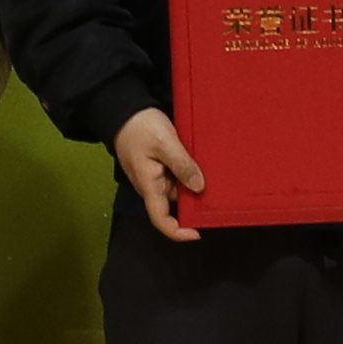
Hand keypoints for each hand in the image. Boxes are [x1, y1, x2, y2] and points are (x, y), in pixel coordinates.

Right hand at [113, 106, 208, 243]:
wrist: (124, 111)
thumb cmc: (140, 127)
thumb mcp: (165, 143)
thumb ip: (182, 165)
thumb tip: (199, 187)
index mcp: (149, 186)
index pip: (161, 220)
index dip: (179, 232)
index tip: (198, 232)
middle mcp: (152, 186)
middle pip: (175, 206)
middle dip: (194, 204)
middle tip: (218, 195)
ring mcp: (156, 177)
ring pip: (179, 190)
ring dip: (194, 186)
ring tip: (214, 177)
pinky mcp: (160, 167)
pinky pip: (178, 177)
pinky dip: (190, 175)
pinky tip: (203, 167)